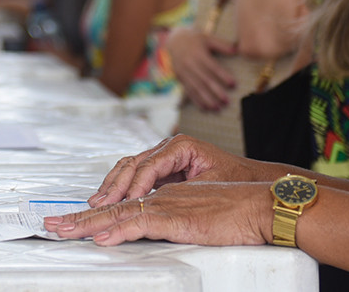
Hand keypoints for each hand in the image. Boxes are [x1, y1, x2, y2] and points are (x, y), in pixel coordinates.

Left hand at [43, 180, 271, 246]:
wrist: (260, 205)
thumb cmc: (238, 215)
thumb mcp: (198, 220)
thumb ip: (174, 224)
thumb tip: (150, 233)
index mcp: (164, 196)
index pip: (122, 203)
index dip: (95, 213)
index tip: (73, 223)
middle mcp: (160, 195)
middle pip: (111, 205)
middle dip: (79, 217)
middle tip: (52, 225)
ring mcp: (166, 203)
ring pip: (118, 211)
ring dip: (88, 223)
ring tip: (63, 231)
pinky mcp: (176, 216)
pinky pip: (140, 221)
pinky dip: (118, 228)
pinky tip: (102, 236)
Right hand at [88, 134, 262, 206]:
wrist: (251, 181)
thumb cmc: (236, 180)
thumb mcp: (211, 184)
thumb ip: (183, 190)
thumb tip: (156, 201)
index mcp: (181, 146)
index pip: (150, 165)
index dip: (135, 186)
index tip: (125, 203)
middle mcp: (169, 147)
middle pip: (133, 163)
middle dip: (115, 185)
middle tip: (99, 203)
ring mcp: (163, 156)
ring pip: (129, 167)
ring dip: (113, 185)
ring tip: (97, 201)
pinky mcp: (162, 169)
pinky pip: (136, 175)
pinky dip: (121, 187)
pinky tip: (110, 199)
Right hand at [165, 26, 237, 110]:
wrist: (174, 40)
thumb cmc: (194, 39)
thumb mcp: (207, 38)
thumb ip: (221, 44)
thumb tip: (236, 50)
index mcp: (198, 53)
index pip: (212, 67)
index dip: (223, 76)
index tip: (233, 84)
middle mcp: (190, 64)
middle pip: (204, 80)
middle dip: (216, 91)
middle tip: (226, 101)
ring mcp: (184, 72)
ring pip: (196, 88)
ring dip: (206, 99)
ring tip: (216, 108)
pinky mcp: (180, 78)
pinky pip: (188, 91)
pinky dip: (196, 100)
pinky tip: (204, 108)